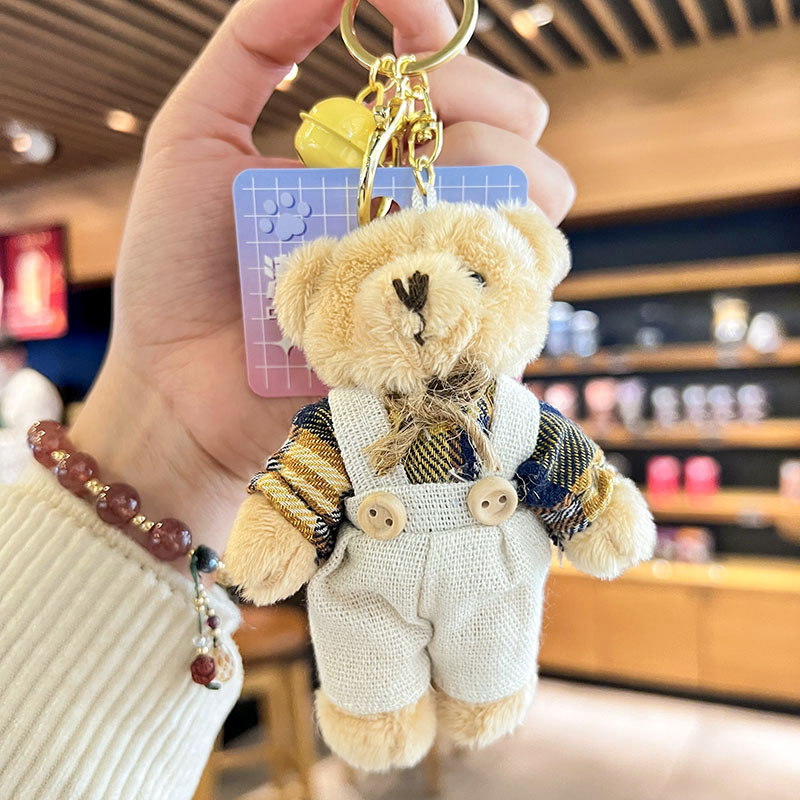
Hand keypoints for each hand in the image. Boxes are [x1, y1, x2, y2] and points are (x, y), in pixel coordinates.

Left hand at [71, 0, 574, 565]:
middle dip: (494, 112)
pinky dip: (510, 263)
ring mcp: (431, 267)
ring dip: (511, 184)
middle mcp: (412, 201)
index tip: (421, 40)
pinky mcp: (439, 333)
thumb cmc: (176, 266)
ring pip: (534, 203)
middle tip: (427, 140)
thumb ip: (258, 44)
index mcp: (366, 151)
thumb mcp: (194, 134)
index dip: (450, 48)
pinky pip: (514, 290)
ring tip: (438, 208)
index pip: (452, 80)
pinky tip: (459, 263)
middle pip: (516, 133)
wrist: (178, 384)